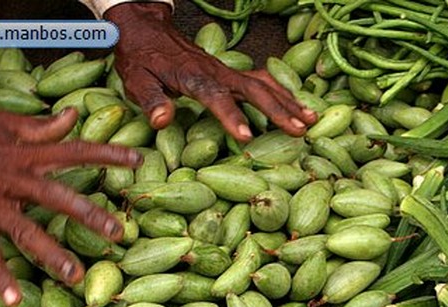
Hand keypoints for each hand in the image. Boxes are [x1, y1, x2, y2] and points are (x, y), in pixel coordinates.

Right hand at [0, 109, 140, 305]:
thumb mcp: (1, 124)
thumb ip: (40, 125)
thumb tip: (73, 114)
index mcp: (25, 155)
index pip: (73, 151)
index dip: (106, 154)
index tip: (138, 162)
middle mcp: (13, 181)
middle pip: (57, 198)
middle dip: (88, 215)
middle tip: (117, 233)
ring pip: (27, 232)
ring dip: (51, 256)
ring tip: (75, 276)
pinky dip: (0, 278)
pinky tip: (15, 300)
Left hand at [106, 2, 317, 140]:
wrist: (147, 29)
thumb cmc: (141, 59)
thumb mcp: (136, 80)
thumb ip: (151, 100)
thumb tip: (162, 121)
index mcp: (193, 77)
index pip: (216, 98)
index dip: (231, 116)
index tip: (247, 136)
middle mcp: (217, 73)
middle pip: (253, 91)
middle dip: (278, 111)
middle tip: (299, 131)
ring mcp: (227, 71)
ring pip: (264, 85)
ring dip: (289, 102)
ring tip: (311, 120)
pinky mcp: (232, 73)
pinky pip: (262, 81)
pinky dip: (283, 93)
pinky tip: (299, 105)